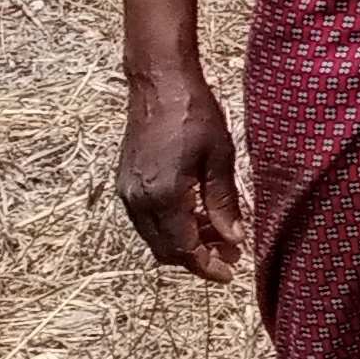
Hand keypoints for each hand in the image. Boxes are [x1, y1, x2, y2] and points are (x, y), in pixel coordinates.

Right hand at [118, 70, 246, 282]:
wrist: (159, 84)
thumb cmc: (195, 114)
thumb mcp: (220, 158)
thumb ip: (223, 203)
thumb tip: (234, 239)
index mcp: (163, 196)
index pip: (183, 249)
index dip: (207, 266)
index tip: (229, 274)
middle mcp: (138, 200)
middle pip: (166, 249)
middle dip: (197, 258)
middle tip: (231, 255)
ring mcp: (127, 192)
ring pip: (155, 236)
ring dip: (185, 241)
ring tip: (220, 236)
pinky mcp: (126, 182)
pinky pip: (148, 219)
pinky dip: (172, 225)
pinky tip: (198, 215)